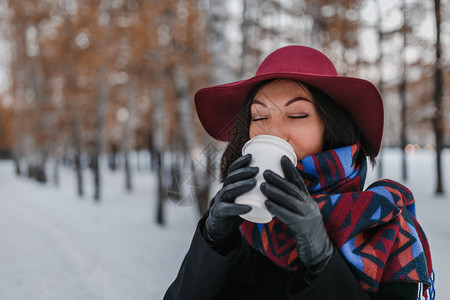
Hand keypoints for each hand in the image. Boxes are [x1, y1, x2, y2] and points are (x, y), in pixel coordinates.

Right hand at [204, 154, 256, 246]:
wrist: (219, 229)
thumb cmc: (236, 211)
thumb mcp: (243, 199)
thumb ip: (255, 191)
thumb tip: (277, 181)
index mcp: (229, 186)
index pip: (232, 171)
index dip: (240, 163)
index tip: (251, 156)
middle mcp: (223, 191)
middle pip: (231, 178)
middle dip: (243, 172)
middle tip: (257, 169)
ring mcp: (219, 202)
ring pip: (228, 191)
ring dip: (241, 185)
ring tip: (254, 183)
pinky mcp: (219, 214)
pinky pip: (227, 209)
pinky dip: (237, 208)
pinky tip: (248, 207)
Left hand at [261, 156, 333, 273]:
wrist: (319, 253)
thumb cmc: (306, 233)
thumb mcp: (300, 214)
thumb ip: (291, 204)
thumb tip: (275, 193)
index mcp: (308, 202)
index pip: (299, 182)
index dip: (291, 169)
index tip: (281, 157)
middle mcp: (310, 207)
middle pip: (294, 190)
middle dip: (279, 179)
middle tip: (265, 172)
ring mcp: (308, 217)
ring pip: (291, 201)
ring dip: (276, 192)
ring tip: (262, 186)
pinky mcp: (303, 229)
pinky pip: (289, 217)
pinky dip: (278, 209)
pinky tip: (267, 205)